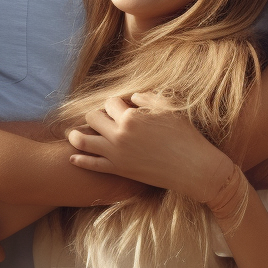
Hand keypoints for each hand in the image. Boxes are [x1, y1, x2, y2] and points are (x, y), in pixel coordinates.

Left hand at [67, 94, 230, 202]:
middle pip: (92, 117)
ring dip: (77, 134)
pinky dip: (80, 159)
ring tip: (74, 133)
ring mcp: (116, 154)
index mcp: (131, 117)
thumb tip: (132, 97)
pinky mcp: (118, 170)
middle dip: (97, 115)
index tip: (122, 107)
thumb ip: (147, 99)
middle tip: (104, 119)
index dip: (115, 103)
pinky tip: (73, 156)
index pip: (110, 103)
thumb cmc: (185, 136)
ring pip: (83, 140)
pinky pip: (91, 165)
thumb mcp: (168, 109)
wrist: (194, 169)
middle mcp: (119, 134)